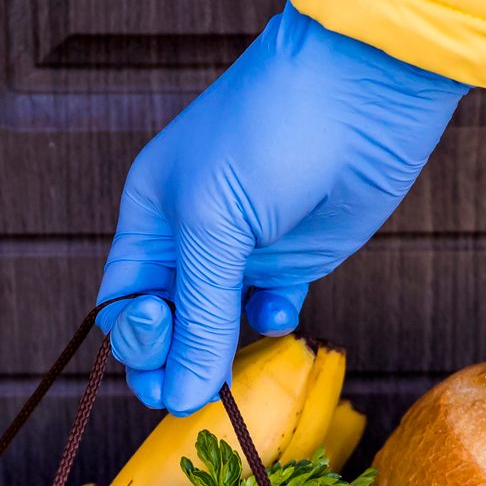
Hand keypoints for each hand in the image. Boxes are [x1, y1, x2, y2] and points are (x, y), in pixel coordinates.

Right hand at [97, 0, 466, 412]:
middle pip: (167, 323)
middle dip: (174, 361)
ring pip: (217, 324)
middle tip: (193, 392)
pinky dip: (271, 323)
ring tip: (232, 367)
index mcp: (150, 216)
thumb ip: (199, 314)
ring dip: (222, 352)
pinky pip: (269, 309)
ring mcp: (245, 247)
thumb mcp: (214, 224)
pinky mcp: (296, 256)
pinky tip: (283, 311)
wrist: (363, 88)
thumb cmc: (269, 132)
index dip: (136, 340)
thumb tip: (181, 398)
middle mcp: (190, 235)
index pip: (123, 302)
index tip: (166, 346)